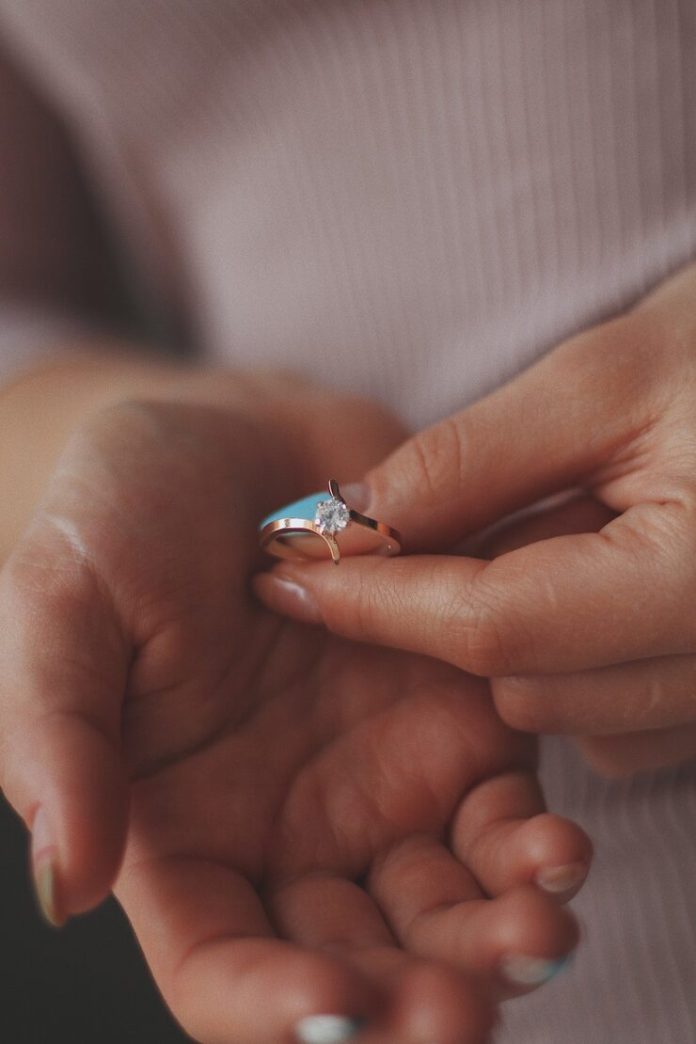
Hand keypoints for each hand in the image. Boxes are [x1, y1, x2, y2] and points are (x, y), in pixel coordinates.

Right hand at [0, 378, 588, 1042]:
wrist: (235, 435)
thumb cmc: (124, 514)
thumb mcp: (61, 603)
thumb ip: (56, 736)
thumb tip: (69, 882)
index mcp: (183, 830)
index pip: (222, 962)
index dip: (272, 1007)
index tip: (333, 1006)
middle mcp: (288, 830)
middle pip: (357, 961)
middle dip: (414, 1002)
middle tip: (461, 1011)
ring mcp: (382, 781)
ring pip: (447, 906)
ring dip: (496, 940)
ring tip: (537, 929)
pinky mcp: (458, 722)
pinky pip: (506, 811)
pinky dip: (535, 844)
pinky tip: (556, 847)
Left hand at [254, 261, 695, 777]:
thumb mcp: (610, 374)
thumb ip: (474, 461)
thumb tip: (351, 523)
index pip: (493, 625)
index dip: (376, 598)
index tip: (285, 570)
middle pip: (524, 684)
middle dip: (446, 616)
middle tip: (426, 527)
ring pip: (568, 713)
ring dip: (512, 639)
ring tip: (553, 527)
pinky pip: (621, 716)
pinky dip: (570, 655)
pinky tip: (592, 570)